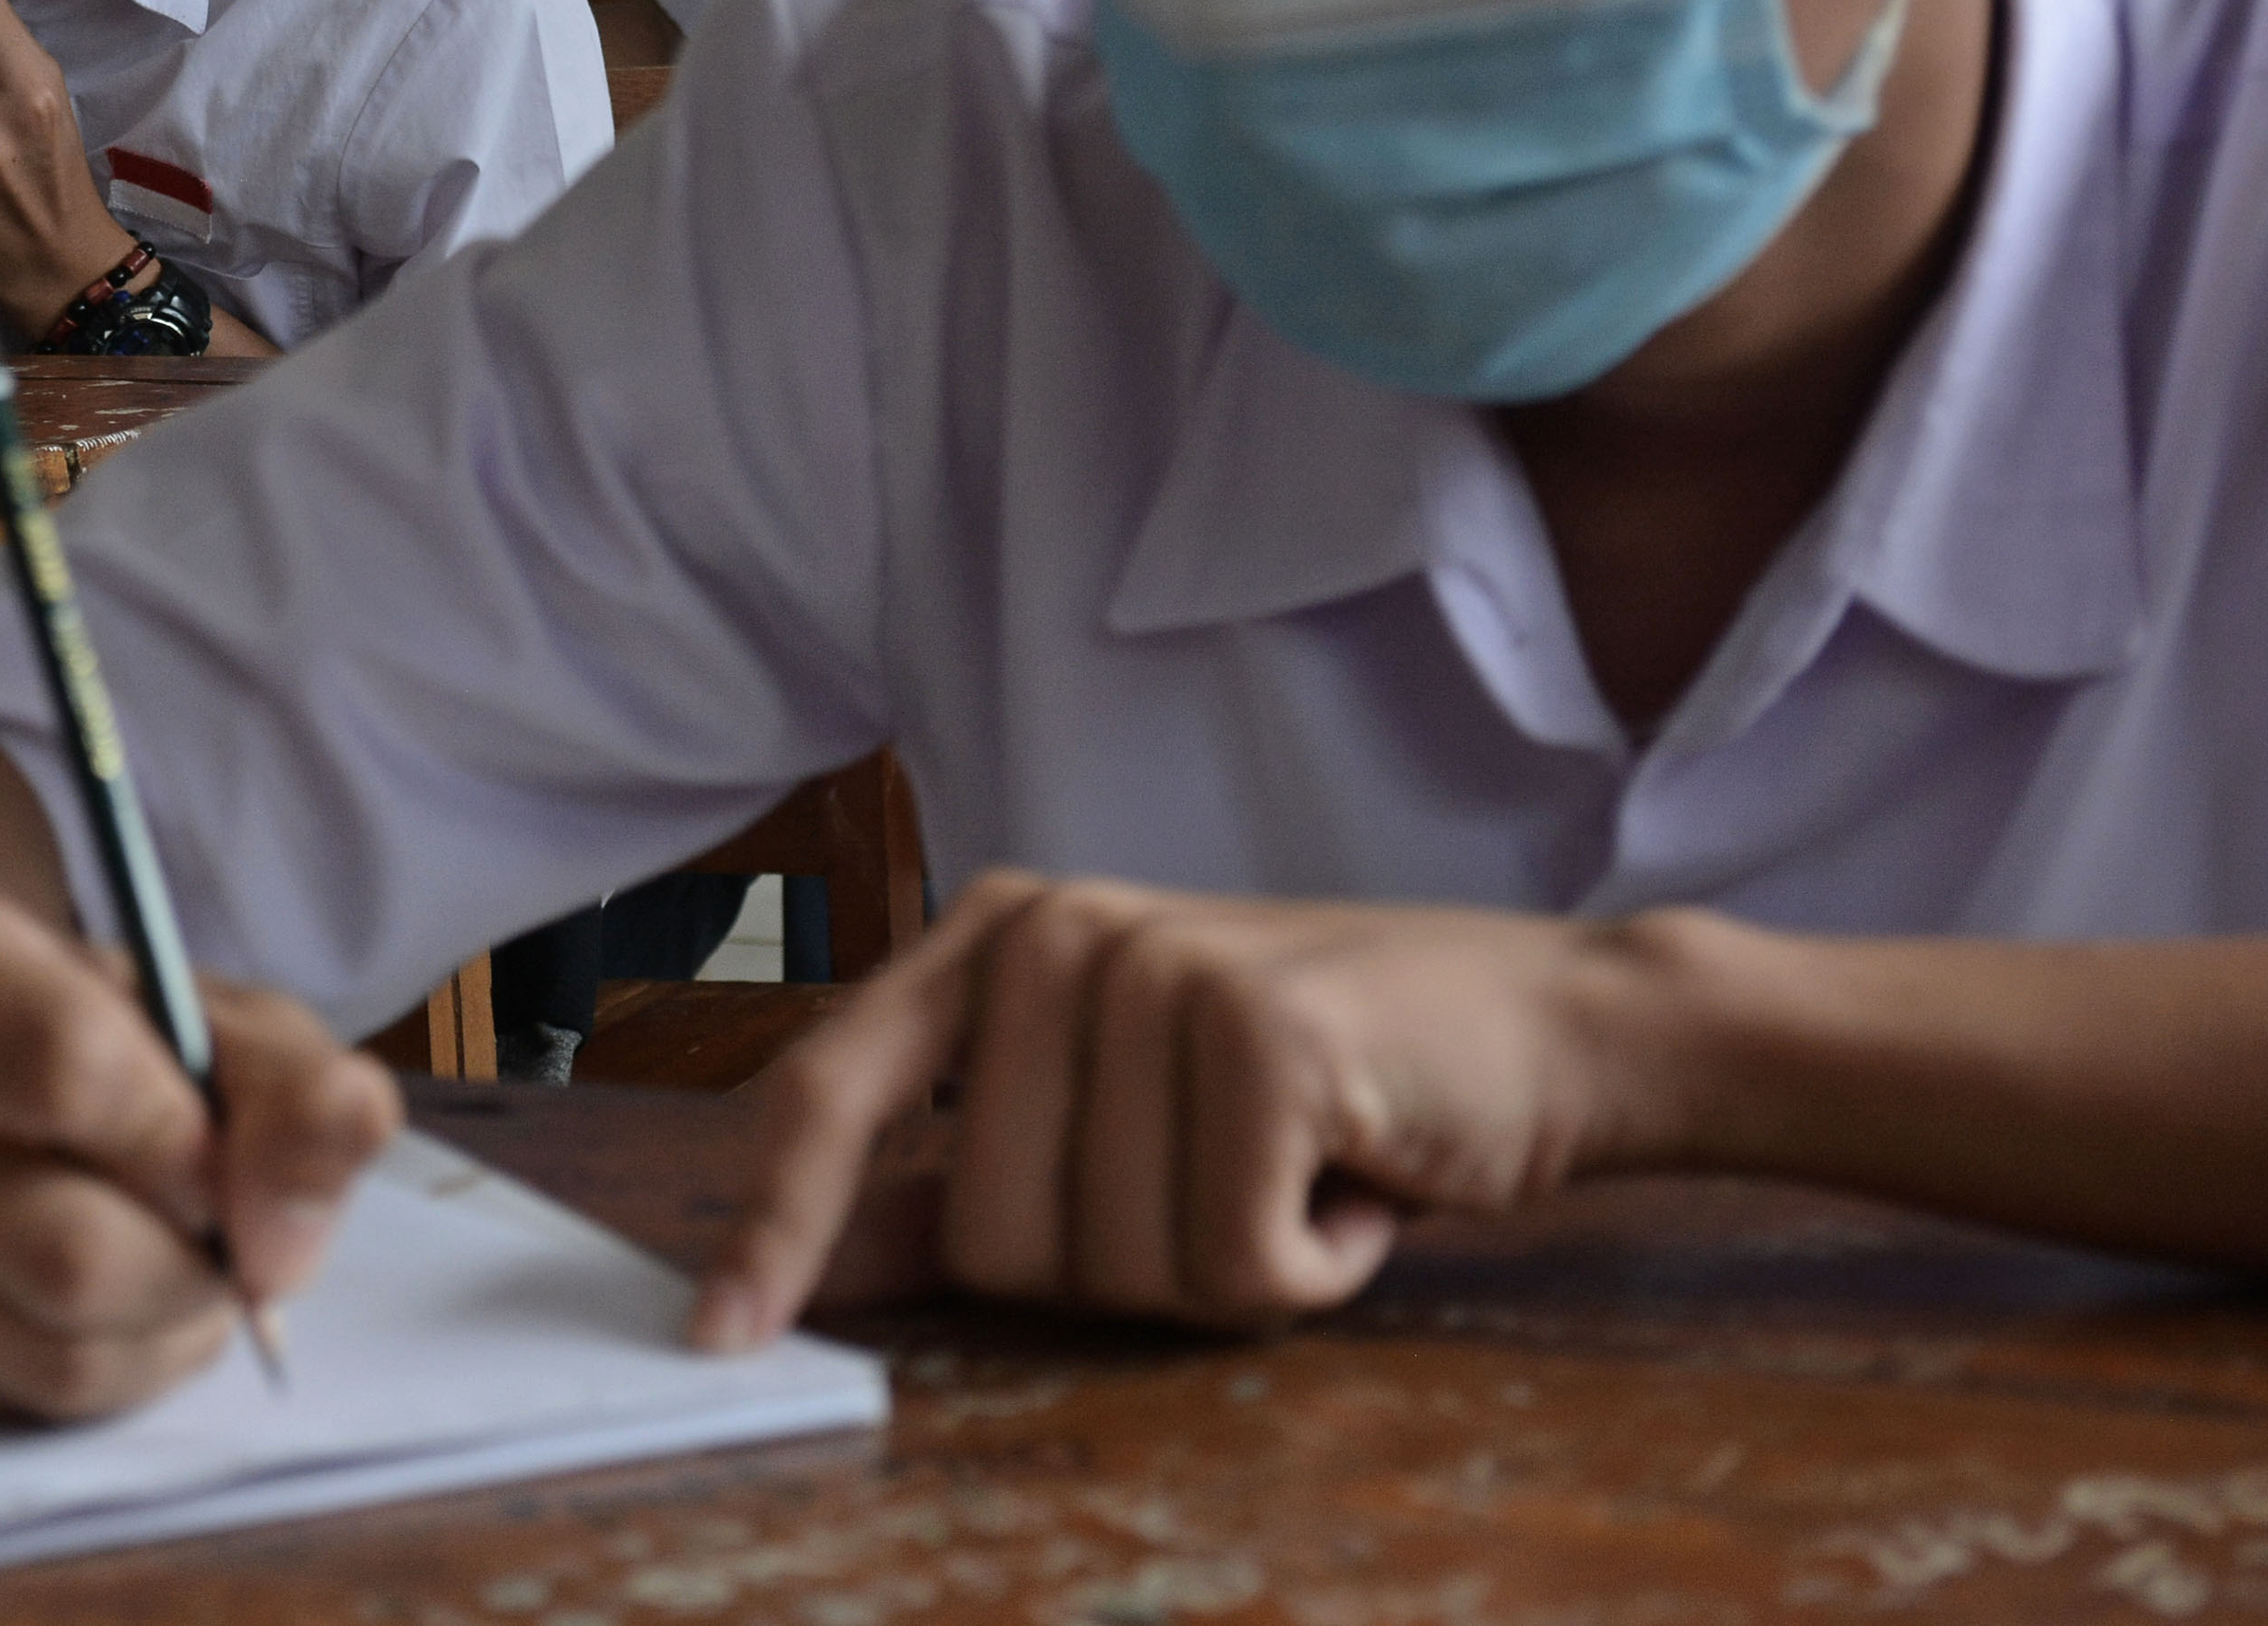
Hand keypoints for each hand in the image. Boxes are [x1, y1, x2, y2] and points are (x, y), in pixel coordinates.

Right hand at [0, 880, 400, 1418]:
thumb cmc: (118, 1039)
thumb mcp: (231, 1024)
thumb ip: (299, 1096)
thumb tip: (280, 1234)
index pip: (64, 1070)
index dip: (183, 1142)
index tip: (219, 1155)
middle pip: (66, 1252)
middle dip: (194, 1263)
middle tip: (218, 1227)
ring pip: (50, 1352)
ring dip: (163, 1329)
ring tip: (169, 1256)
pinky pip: (12, 1409)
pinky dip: (104, 1373)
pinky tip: (99, 1306)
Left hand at [691, 873, 1683, 1350]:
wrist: (1547, 1026)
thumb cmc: (1327, 1085)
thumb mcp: (1120, 1114)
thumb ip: (963, 1180)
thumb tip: (811, 1265)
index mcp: (995, 935)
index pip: (831, 1091)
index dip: (773, 1228)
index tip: (720, 1336)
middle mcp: (1051, 930)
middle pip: (990, 1242)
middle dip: (1125, 1268)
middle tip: (1229, 1186)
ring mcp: (1150, 968)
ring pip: (1107, 1268)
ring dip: (1224, 1271)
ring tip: (1296, 1171)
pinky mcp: (1258, 1034)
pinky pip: (1227, 1267)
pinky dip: (1308, 1271)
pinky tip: (1355, 1182)